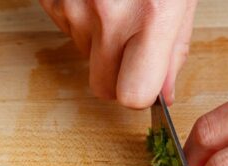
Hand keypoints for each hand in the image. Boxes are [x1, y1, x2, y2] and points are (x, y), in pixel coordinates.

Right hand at [38, 0, 195, 107]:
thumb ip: (174, 47)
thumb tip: (163, 92)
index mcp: (153, 13)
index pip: (134, 94)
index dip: (140, 94)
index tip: (146, 83)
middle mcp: (109, 15)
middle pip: (103, 87)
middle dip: (117, 75)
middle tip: (132, 46)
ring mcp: (74, 8)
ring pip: (85, 56)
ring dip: (100, 41)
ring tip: (116, 5)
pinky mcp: (53, 1)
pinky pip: (68, 30)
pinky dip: (82, 19)